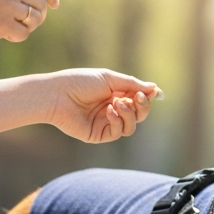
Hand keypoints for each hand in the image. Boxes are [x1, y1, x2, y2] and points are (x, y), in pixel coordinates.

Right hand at [0, 0, 58, 41]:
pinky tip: (3, 34)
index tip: (54, 5)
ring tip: (10, 26)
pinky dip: (16, 37)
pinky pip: (24, 34)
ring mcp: (9, 6)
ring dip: (27, 27)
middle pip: (41, 6)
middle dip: (37, 16)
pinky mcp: (4, 24)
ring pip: (35, 20)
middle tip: (23, 22)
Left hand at [0, 69, 161, 141]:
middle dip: (142, 107)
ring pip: (131, 126)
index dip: (146, 98)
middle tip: (137, 98)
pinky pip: (118, 132)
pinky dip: (117, 121)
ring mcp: (106, 123)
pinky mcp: (100, 135)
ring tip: (117, 103)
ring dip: (129, 114)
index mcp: (114, 94)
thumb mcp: (109, 79)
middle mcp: (112, 110)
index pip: (138, 100)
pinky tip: (109, 111)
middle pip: (138, 115)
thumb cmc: (80, 82)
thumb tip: (155, 89)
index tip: (151, 93)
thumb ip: (132, 84)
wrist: (57, 95)